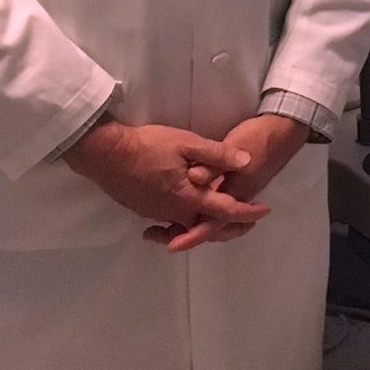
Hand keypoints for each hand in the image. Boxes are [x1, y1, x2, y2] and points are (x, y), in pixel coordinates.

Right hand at [63, 119, 267, 231]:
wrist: (104, 154)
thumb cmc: (147, 145)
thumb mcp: (186, 143)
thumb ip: (216, 154)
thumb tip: (245, 162)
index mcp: (188, 197)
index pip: (225, 210)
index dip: (247, 212)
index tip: (264, 210)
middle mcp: (174, 212)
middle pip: (208, 226)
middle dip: (230, 226)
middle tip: (248, 222)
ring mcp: (157, 213)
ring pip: (188, 225)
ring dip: (207, 224)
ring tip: (221, 218)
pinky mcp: (144, 210)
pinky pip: (171, 222)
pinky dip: (185, 222)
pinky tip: (187, 211)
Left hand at [148, 113, 309, 251]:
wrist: (279, 131)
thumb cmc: (257, 139)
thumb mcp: (236, 147)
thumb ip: (215, 164)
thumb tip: (193, 177)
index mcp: (236, 194)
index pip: (212, 223)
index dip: (192, 235)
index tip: (172, 244)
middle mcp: (232, 200)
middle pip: (209, 227)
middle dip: (184, 235)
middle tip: (158, 236)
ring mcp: (230, 194)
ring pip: (208, 219)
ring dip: (187, 226)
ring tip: (161, 228)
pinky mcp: (227, 186)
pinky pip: (209, 207)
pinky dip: (193, 212)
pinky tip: (177, 208)